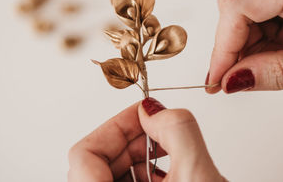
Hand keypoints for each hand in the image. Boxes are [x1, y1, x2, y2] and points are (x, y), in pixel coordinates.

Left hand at [68, 98, 225, 181]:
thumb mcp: (199, 175)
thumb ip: (178, 131)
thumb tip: (155, 108)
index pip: (83, 153)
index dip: (115, 125)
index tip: (142, 112)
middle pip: (97, 160)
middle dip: (132, 138)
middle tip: (160, 128)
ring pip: (112, 172)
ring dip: (141, 156)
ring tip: (170, 152)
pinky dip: (145, 174)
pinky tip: (170, 172)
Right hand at [206, 0, 282, 92]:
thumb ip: (278, 73)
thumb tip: (233, 81)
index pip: (238, 7)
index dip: (221, 46)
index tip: (216, 78)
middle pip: (239, 3)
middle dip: (233, 44)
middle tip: (238, 77)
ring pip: (249, 5)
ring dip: (249, 41)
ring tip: (265, 66)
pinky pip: (267, 6)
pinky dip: (265, 34)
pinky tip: (278, 51)